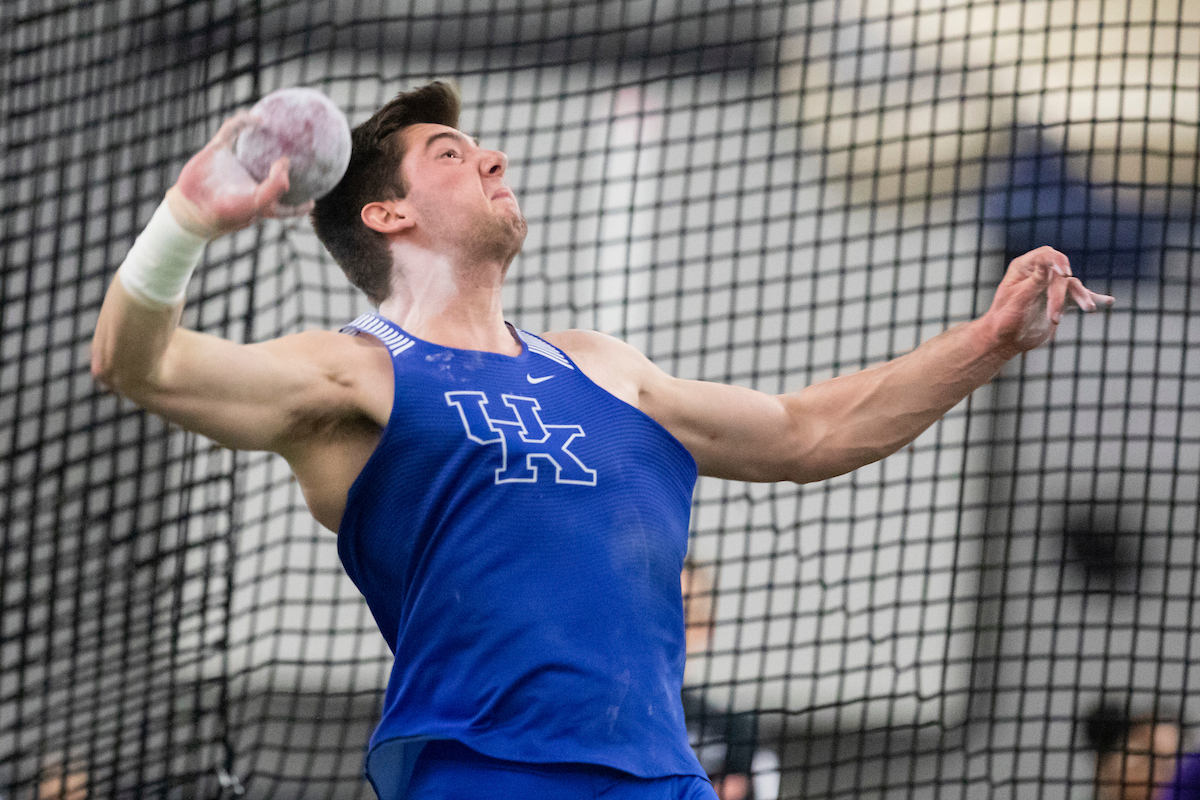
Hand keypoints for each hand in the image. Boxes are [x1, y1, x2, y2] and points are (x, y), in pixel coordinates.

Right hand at [165, 111, 312, 239]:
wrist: (192, 206)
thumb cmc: (229, 210)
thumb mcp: (260, 203)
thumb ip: (278, 186)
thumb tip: (286, 161)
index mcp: (261, 200)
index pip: (285, 205)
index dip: (299, 205)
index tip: (313, 200)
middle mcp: (248, 182)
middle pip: (271, 174)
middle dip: (284, 167)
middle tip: (304, 154)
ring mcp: (232, 166)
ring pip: (252, 148)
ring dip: (263, 136)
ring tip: (282, 125)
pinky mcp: (217, 151)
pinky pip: (231, 132)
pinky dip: (242, 123)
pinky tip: (257, 117)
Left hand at [984, 246, 1113, 354]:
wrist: (1005, 341)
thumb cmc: (1004, 320)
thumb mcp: (1017, 299)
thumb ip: (1034, 281)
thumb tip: (1046, 262)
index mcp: (1025, 268)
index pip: (1045, 256)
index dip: (1057, 261)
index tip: (1065, 273)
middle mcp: (1040, 274)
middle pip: (1060, 275)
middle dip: (1059, 297)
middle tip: (1055, 319)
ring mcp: (1052, 287)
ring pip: (1073, 286)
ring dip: (1082, 298)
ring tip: (1089, 309)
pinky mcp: (1061, 301)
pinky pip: (1079, 298)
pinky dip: (1094, 299)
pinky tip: (1108, 302)